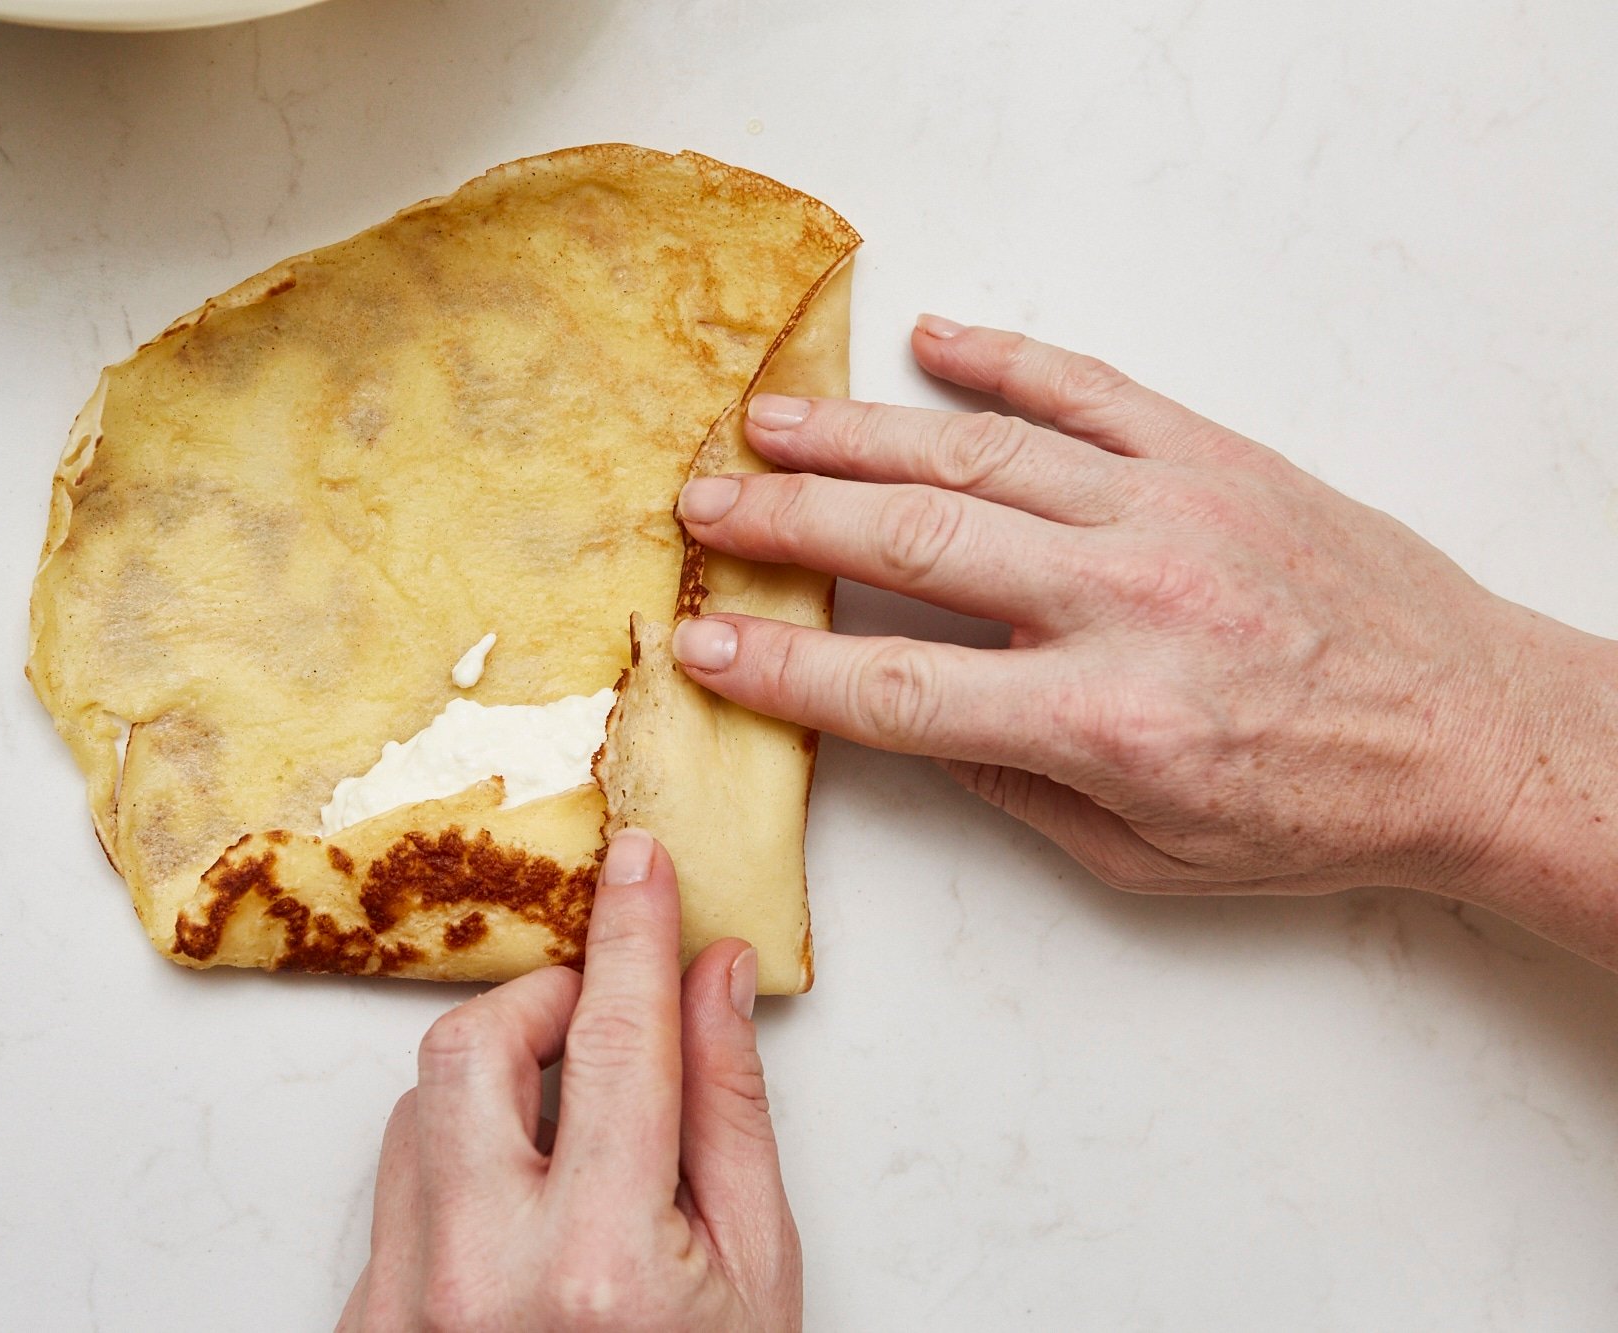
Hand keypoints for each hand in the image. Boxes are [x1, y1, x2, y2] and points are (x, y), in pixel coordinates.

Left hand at [337, 830, 800, 1330]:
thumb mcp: (756, 1277)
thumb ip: (727, 1115)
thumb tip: (711, 979)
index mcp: (600, 1269)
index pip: (613, 1042)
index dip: (631, 934)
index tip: (638, 862)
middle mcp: (478, 1281)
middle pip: (472, 1049)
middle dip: (541, 1002)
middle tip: (602, 1020)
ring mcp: (404, 1310)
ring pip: (419, 1109)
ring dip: (498, 1086)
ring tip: (574, 1139)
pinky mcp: (365, 1327)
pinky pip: (397, 1191)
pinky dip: (462, 1165)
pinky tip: (527, 1212)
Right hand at [672, 316, 1617, 963]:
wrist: (1475, 733)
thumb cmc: (1316, 811)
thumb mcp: (1148, 855)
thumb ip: (1013, 786)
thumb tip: (902, 725)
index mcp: (1104, 721)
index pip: (892, 691)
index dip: (781, 671)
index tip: (700, 649)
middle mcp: (1126, 601)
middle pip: (911, 548)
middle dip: (785, 526)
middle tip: (701, 507)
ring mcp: (1170, 512)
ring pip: (978, 456)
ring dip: (858, 436)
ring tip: (768, 423)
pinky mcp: (1216, 457)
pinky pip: (1090, 390)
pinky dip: (1005, 361)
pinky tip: (933, 341)